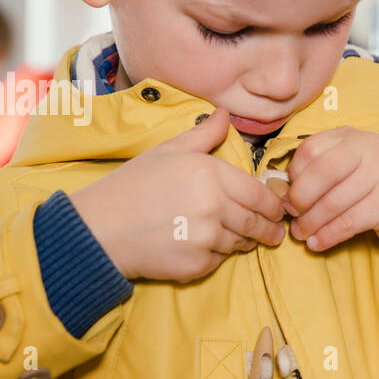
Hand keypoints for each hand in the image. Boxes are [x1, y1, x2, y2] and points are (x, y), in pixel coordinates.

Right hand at [70, 107, 286, 281]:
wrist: (100, 228)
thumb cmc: (133, 185)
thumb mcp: (168, 151)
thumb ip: (204, 134)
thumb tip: (226, 114)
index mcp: (210, 174)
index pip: (259, 194)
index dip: (273, 205)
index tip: (278, 210)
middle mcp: (213, 206)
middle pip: (256, 222)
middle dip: (268, 228)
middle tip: (273, 231)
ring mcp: (206, 238)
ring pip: (240, 243)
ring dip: (242, 241)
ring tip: (238, 237)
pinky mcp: (196, 264)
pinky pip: (219, 260)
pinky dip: (215, 255)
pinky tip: (200, 246)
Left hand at [284, 126, 378, 251]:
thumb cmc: (375, 184)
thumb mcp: (351, 165)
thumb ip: (321, 170)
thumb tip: (283, 191)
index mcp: (352, 137)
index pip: (311, 149)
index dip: (294, 175)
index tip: (289, 194)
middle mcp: (368, 150)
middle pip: (321, 173)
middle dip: (299, 200)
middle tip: (292, 216)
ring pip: (333, 202)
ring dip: (311, 223)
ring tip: (302, 234)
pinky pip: (347, 223)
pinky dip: (328, 236)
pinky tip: (318, 243)